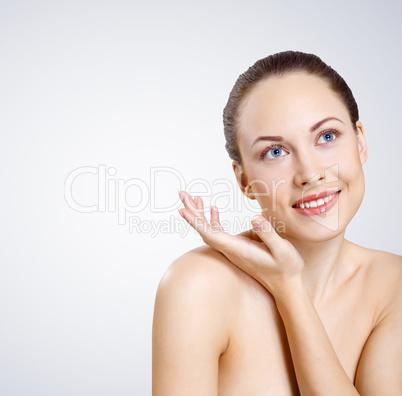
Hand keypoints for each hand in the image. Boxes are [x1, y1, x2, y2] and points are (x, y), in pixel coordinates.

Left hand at [178, 191, 304, 298]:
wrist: (286, 285)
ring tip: (192, 198)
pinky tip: (213, 209)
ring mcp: (232, 249)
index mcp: (238, 249)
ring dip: (199, 214)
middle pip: (204, 230)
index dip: (196, 222)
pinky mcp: (236, 248)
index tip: (183, 210)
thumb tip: (254, 217)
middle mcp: (230, 249)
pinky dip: (213, 219)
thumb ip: (269, 234)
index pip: (210, 234)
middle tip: (181, 194)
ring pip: (209, 230)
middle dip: (192, 212)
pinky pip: (218, 232)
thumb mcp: (282, 250)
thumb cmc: (286, 268)